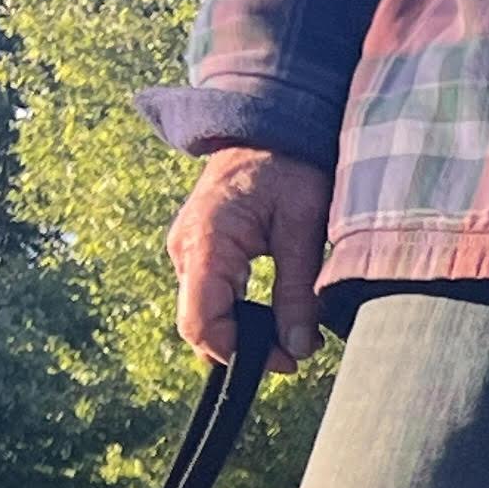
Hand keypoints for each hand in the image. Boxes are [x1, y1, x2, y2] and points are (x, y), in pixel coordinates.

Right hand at [167, 147, 332, 372]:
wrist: (266, 125)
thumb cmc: (288, 166)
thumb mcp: (303, 227)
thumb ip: (298, 290)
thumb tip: (297, 347)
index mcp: (206, 242)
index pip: (201, 323)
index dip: (238, 355)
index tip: (286, 362)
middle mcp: (185, 250)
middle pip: (199, 326)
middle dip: (243, 351)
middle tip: (294, 355)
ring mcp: (187, 250)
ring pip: (205, 314)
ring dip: (244, 335)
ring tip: (292, 337)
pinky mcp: (199, 250)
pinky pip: (211, 296)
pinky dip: (240, 315)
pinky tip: (275, 316)